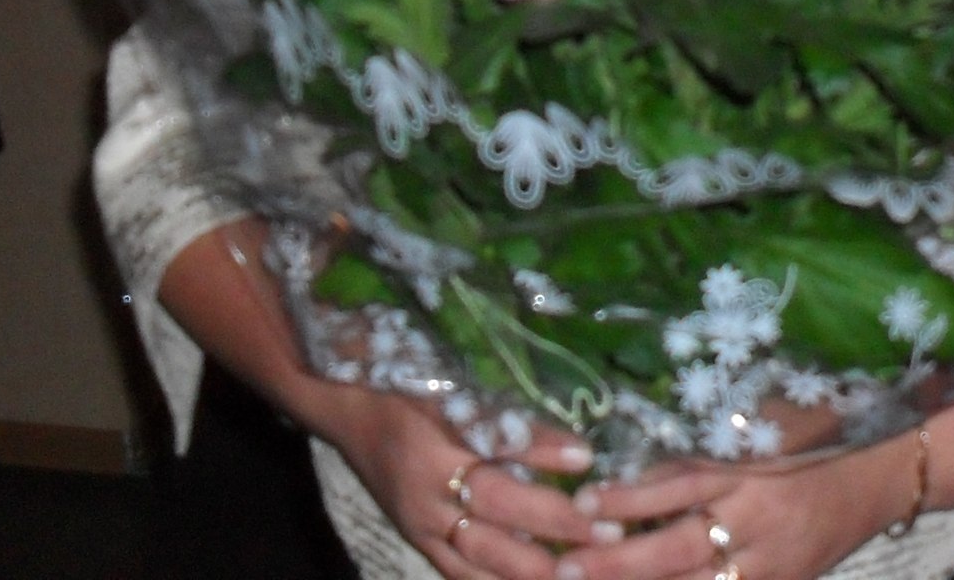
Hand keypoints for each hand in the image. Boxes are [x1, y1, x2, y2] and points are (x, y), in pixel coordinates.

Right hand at [308, 384, 600, 579]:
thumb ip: (509, 426)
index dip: (546, 488)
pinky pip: (461, 576)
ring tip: (581, 573)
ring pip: (479, 571)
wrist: (344, 412)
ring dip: (532, 575)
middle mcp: (425, 508)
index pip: (498, 487)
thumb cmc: (404, 392)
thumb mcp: (454, 396)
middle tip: (609, 539)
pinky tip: (537, 579)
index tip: (592, 475)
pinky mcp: (419, 545)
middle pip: (495, 539)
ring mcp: (420, 534)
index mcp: (433, 462)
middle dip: (555, 545)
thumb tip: (576, 449)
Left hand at [552, 432, 924, 579]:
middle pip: (678, 547)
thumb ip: (705, 434)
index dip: (629, 496)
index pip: (679, 482)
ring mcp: (773, 562)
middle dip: (619, 561)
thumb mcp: (761, 420)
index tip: (583, 502)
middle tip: (567, 567)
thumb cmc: (815, 431)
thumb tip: (631, 436)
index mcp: (750, 464)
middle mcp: (759, 517)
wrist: (885, 470)